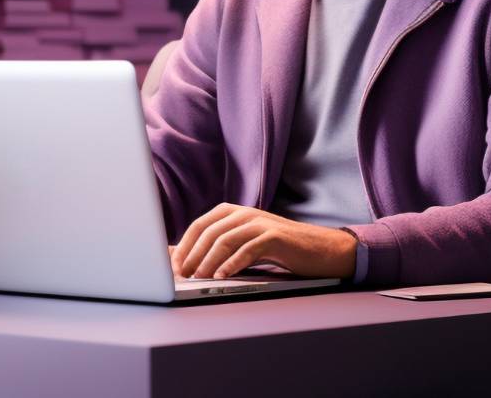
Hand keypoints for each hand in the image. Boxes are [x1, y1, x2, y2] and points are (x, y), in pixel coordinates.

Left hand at [170, 203, 357, 279]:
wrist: (318, 249)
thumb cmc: (276, 249)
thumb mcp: (242, 244)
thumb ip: (214, 247)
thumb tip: (177, 257)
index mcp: (232, 212)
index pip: (198, 226)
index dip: (183, 246)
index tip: (172, 267)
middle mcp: (244, 213)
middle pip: (208, 232)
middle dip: (192, 255)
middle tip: (182, 276)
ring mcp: (260, 222)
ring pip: (225, 239)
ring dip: (209, 260)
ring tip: (199, 277)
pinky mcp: (275, 236)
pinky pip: (248, 248)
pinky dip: (233, 263)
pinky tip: (223, 276)